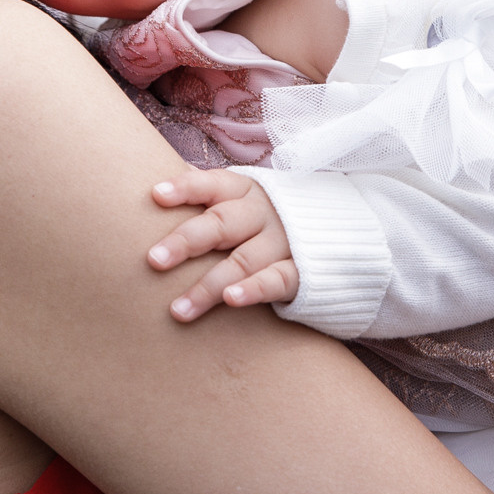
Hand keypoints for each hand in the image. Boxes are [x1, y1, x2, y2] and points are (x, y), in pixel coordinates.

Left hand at [146, 169, 300, 322]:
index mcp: (246, 190)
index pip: (213, 184)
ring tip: (178, 309)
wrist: (340, 234)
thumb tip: (154, 188)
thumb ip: (207, 194)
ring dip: (209, 286)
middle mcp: (264, 213)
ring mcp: (285, 242)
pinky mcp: (303, 272)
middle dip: (186, 241)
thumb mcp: (244, 198)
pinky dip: (254, 290)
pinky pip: (277, 280)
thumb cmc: (271, 216)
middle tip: (153, 260)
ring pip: (242, 261)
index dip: (186, 188)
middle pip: (222, 224)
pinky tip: (231, 300)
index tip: (155, 196)